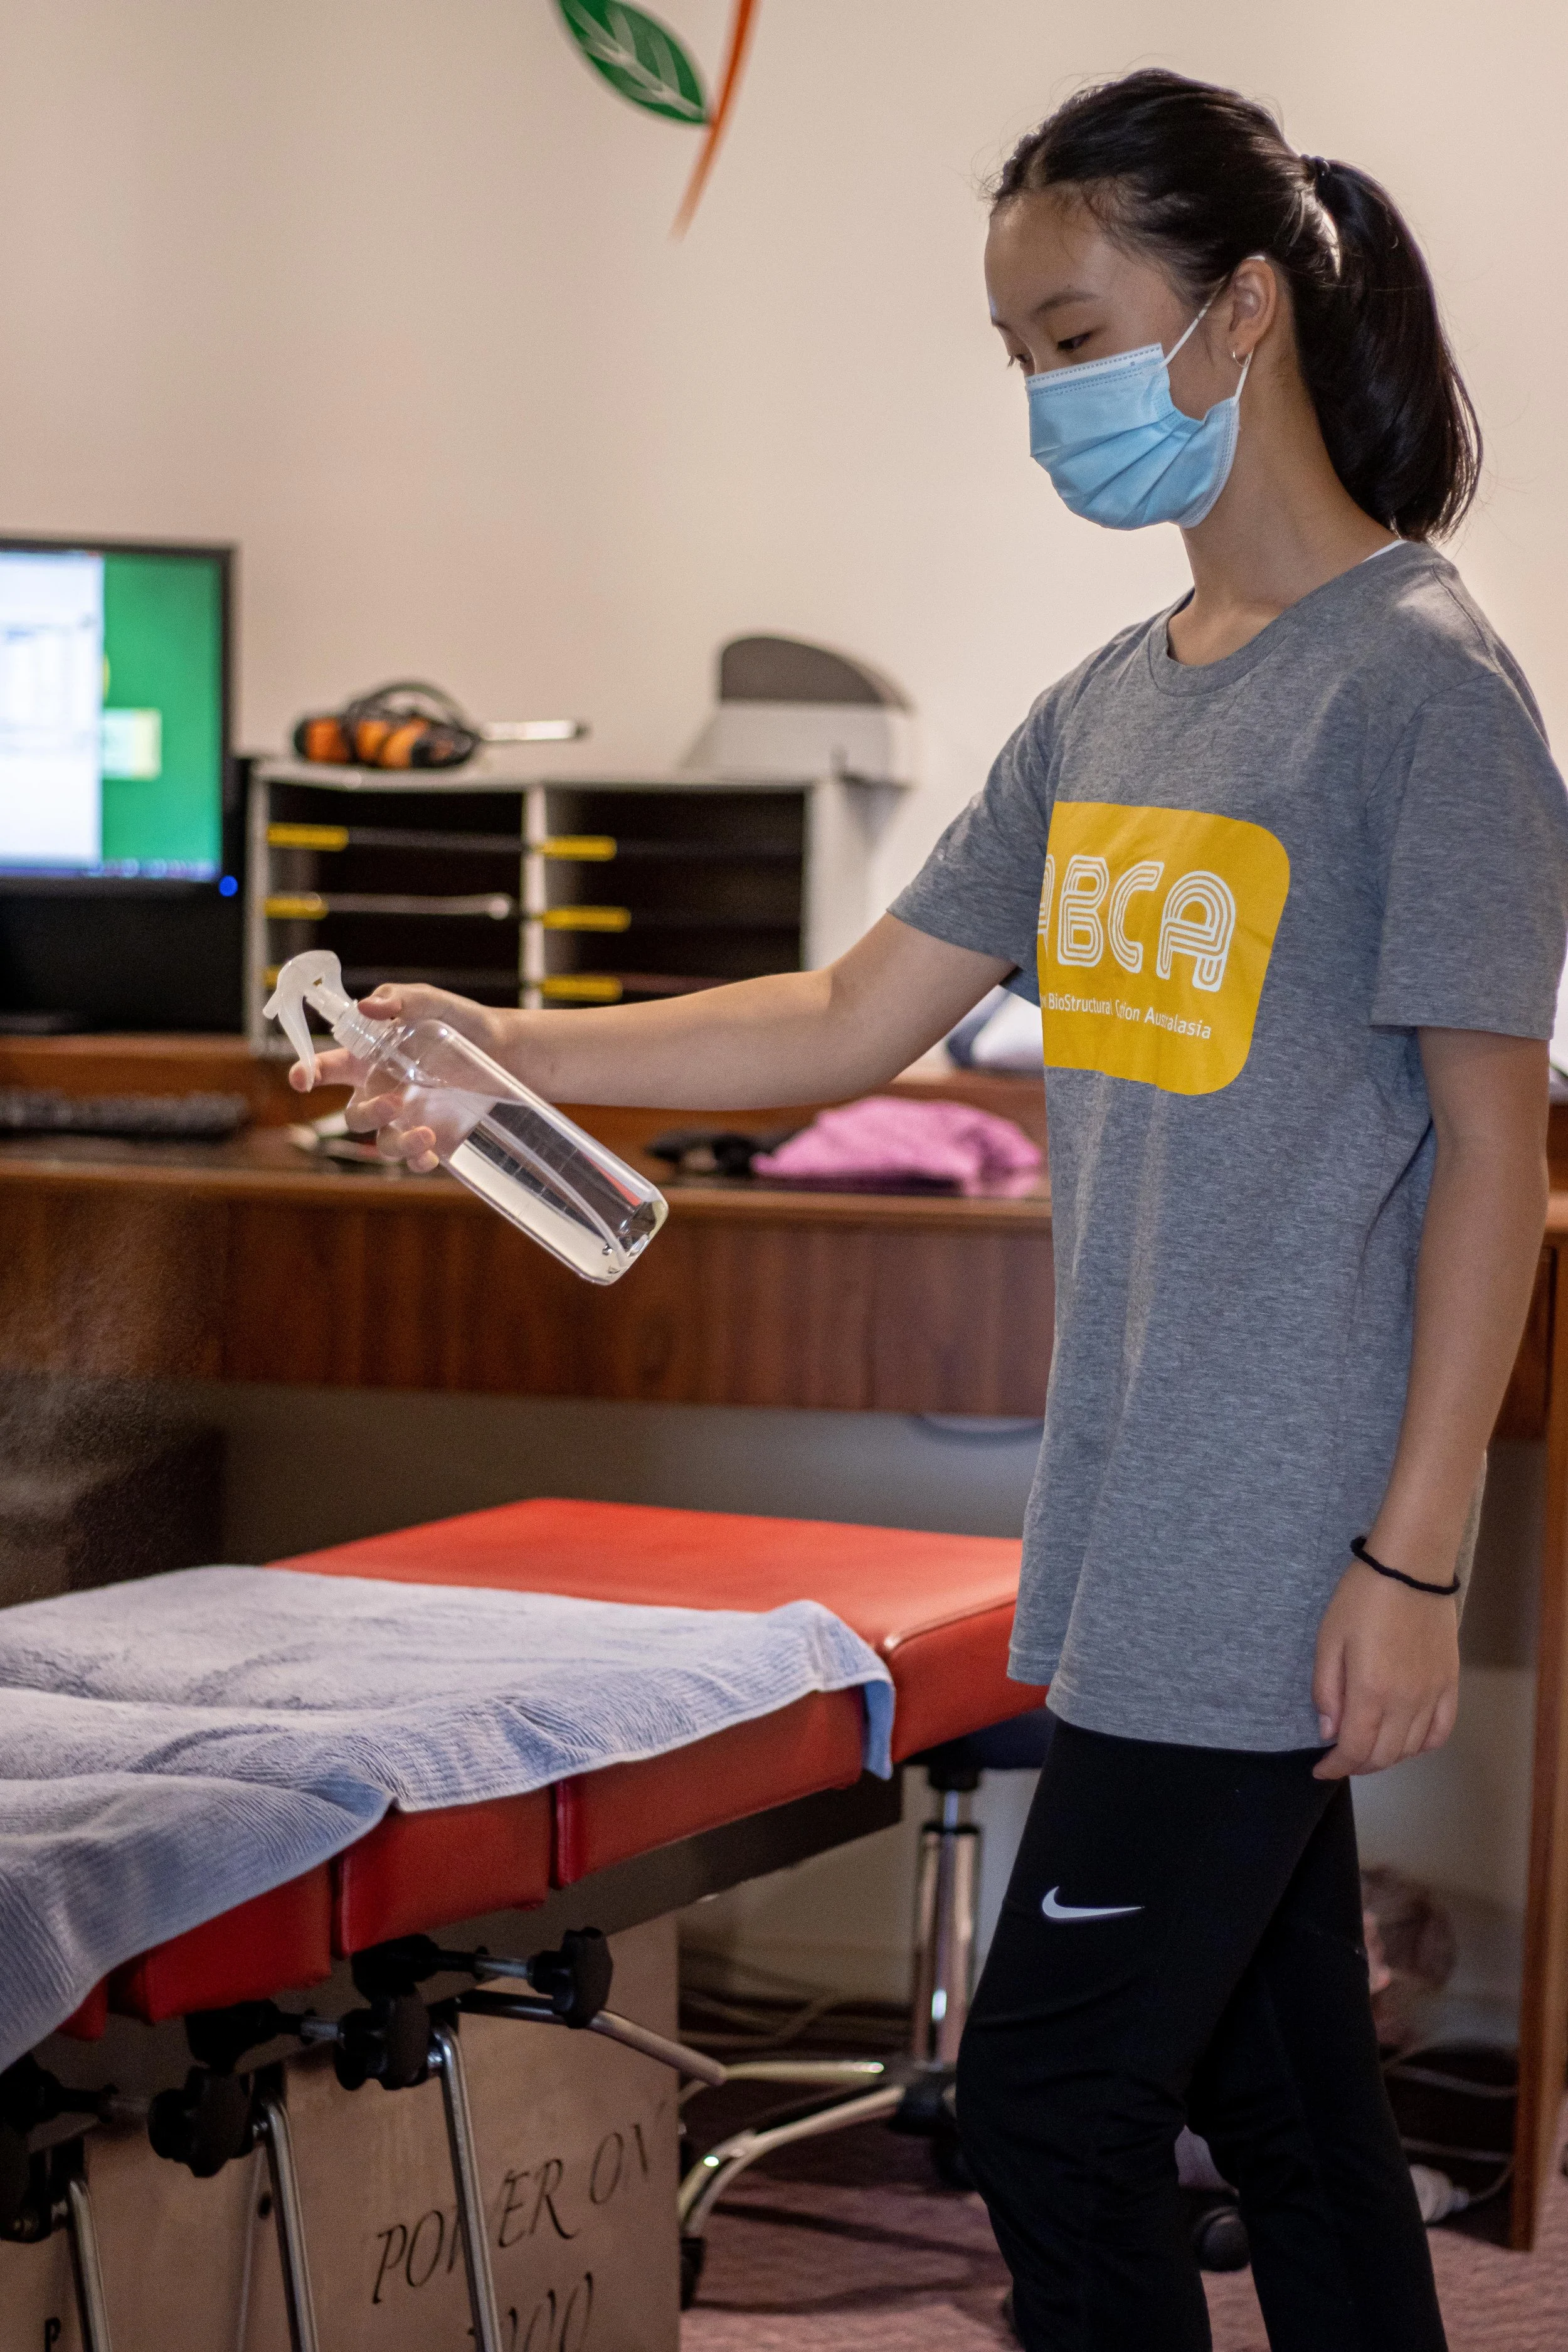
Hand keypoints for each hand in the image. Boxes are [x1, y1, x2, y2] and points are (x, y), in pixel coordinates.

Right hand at [287, 984, 507, 1173]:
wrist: (508, 1051)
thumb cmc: (463, 1022)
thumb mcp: (434, 1002)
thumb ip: (402, 999)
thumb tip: (368, 1007)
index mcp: (373, 1058)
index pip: (329, 1066)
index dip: (308, 1071)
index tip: (302, 1078)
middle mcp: (383, 1091)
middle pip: (355, 1114)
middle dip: (368, 1114)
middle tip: (396, 1103)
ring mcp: (406, 1117)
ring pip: (382, 1142)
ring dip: (397, 1144)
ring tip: (425, 1135)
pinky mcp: (432, 1136)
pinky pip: (413, 1158)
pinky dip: (417, 1160)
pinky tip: (429, 1155)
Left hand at [1311, 1559, 1458, 1778]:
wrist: (1410, 1568)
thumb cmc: (1362, 1598)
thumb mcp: (1328, 1639)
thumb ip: (1326, 1690)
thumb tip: (1329, 1732)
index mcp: (1370, 1691)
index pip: (1354, 1749)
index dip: (1336, 1767)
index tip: (1321, 1770)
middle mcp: (1405, 1702)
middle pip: (1384, 1755)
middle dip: (1358, 1765)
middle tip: (1340, 1758)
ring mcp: (1432, 1694)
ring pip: (1412, 1749)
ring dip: (1387, 1757)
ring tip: (1368, 1748)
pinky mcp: (1450, 1684)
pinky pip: (1441, 1731)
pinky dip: (1422, 1746)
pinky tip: (1406, 1741)